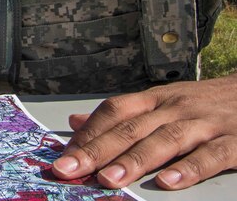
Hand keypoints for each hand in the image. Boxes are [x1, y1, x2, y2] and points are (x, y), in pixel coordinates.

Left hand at [51, 74, 236, 189]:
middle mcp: (175, 108)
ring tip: (108, 179)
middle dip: (96, 150)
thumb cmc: (205, 103)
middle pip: (130, 128)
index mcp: (155, 99)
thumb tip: (76, 122)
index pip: (113, 111)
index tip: (63, 155)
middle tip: (69, 170)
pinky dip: (188, 170)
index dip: (88, 133)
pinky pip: (210, 156)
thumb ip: (121, 115)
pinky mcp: (235, 141)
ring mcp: (204, 124)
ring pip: (164, 140)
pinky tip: (167, 183)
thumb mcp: (162, 102)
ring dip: (134, 161)